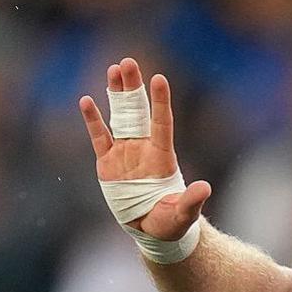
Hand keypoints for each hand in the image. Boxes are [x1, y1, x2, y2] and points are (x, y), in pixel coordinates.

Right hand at [78, 57, 210, 239]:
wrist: (151, 229)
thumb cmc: (172, 222)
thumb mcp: (183, 214)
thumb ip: (191, 200)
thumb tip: (205, 188)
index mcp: (162, 157)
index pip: (161, 123)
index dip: (159, 101)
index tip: (159, 79)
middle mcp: (144, 148)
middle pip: (138, 111)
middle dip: (133, 87)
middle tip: (127, 62)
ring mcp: (125, 152)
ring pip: (120, 116)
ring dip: (116, 94)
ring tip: (113, 69)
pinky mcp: (107, 161)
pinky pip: (99, 136)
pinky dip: (92, 120)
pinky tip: (86, 100)